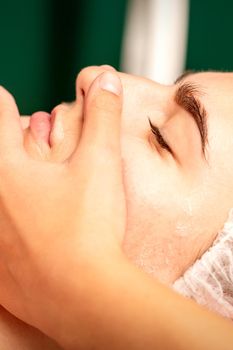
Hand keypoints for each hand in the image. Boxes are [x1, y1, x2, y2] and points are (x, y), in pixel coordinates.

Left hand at [0, 70, 125, 345]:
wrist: (83, 295)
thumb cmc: (91, 227)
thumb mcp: (101, 164)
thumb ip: (103, 117)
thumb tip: (105, 80)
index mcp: (7, 168)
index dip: (5, 104)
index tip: (9, 103)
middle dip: (9, 144)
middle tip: (27, 145)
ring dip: (10, 181)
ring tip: (33, 187)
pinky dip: (9, 219)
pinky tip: (32, 226)